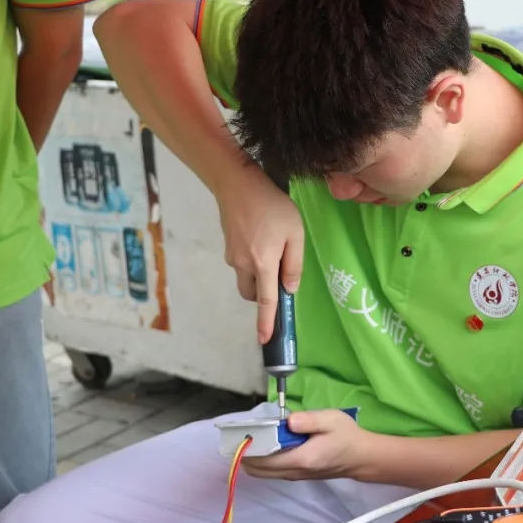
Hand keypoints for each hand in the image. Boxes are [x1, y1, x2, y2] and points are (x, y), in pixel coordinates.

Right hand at [214, 164, 303, 342]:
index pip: (266, 301)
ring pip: (246, 277)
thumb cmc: (272, 206)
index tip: (265, 340)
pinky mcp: (228, 246)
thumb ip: (294, 263)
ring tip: (274, 246)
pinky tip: (262, 237)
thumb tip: (290, 288)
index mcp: (263, 264)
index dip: (266, 322)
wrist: (237, 183)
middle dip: (263, 295)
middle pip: (252, 293)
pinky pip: (242, 263)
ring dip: (259, 275)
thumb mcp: (295, 233)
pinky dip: (252, 261)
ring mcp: (232, 256)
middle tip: (279, 277)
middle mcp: (243, 265)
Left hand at [241, 410, 371, 481]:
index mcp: (301, 459)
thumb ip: (309, 420)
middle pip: (258, 470)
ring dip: (254, 458)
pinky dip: (264, 461)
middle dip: (246, 454)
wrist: (361, 457)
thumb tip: (288, 420)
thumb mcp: (331, 420)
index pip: (264, 460)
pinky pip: (273, 471)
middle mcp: (294, 472)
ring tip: (253, 437)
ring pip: (264, 473)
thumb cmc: (346, 436)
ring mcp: (295, 476)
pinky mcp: (297, 475)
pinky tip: (267, 444)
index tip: (242, 433)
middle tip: (244, 434)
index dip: (249, 449)